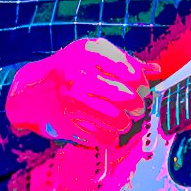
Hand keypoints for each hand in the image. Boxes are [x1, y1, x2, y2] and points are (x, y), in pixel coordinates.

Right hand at [4, 38, 155, 146]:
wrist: (32, 90)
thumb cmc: (70, 69)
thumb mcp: (93, 55)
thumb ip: (125, 61)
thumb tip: (158, 70)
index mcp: (89, 52)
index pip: (132, 73)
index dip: (142, 85)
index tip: (140, 90)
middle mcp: (80, 74)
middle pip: (128, 98)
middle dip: (137, 106)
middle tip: (135, 108)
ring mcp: (73, 101)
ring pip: (119, 121)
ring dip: (125, 123)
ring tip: (121, 119)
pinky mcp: (68, 123)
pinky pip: (104, 137)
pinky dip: (111, 137)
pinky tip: (106, 130)